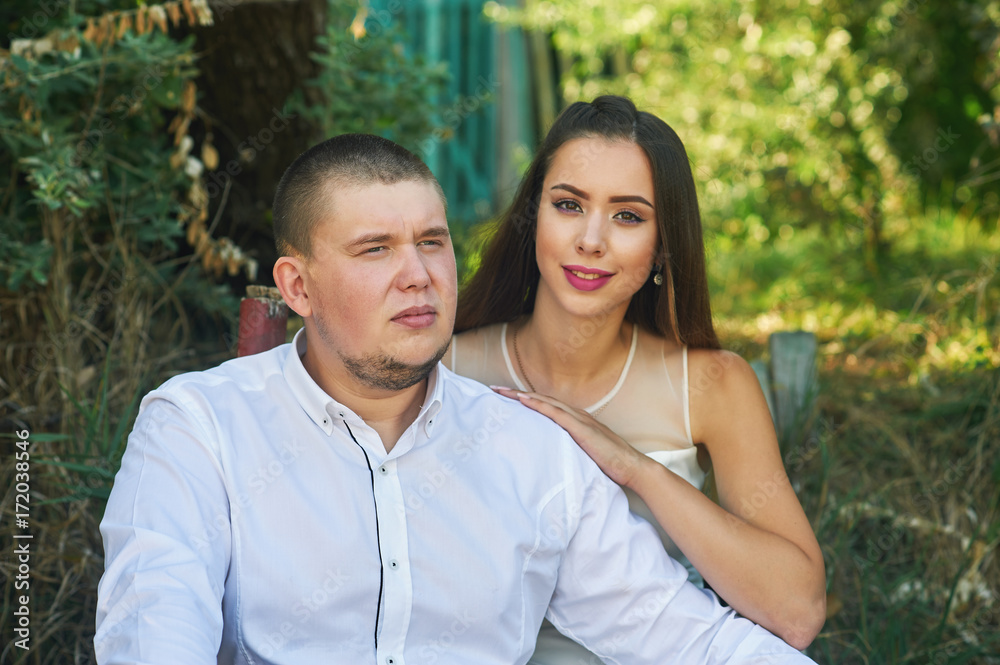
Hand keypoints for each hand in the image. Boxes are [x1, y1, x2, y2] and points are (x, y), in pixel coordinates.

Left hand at [490, 386, 648, 487]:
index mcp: (576, 420)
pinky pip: (555, 413)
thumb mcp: (583, 454)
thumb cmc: (610, 464)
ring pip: (545, 402)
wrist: (632, 467)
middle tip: (493, 389)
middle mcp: (576, 415)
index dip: (524, 400)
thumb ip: (568, 449)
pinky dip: (538, 405)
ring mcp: (579, 420)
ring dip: (522, 395)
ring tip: (501, 392)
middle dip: (515, 393)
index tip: (504, 398)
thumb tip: (550, 456)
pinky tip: (524, 400)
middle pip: (540, 399)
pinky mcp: (581, 429)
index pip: (545, 406)